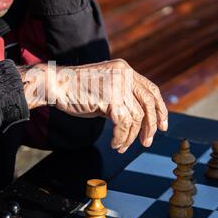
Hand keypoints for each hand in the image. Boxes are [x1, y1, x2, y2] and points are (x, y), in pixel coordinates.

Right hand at [18, 59, 167, 153]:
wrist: (55, 85)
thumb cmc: (76, 91)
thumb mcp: (105, 90)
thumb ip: (121, 99)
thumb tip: (137, 120)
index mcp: (125, 70)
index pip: (151, 89)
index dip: (160, 109)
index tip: (162, 125)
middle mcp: (125, 74)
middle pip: (149, 103)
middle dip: (151, 126)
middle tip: (147, 142)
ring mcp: (118, 85)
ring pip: (136, 117)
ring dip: (130, 137)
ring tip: (122, 146)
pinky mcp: (110, 98)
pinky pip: (124, 124)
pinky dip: (121, 138)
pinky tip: (115, 144)